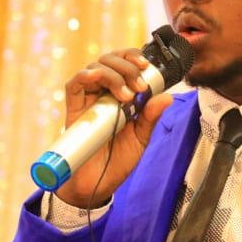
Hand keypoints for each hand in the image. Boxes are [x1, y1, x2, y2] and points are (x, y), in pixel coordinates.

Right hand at [54, 48, 173, 207]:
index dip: (134, 57)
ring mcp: (88, 99)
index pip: (125, 63)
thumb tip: (167, 98)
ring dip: (113, 74)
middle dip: (127, 66)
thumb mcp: (141, 138)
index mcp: (121, 94)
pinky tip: (95, 77)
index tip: (147, 66)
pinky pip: (73, 84)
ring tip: (126, 96)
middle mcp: (103, 93)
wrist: (98, 183)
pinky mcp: (74, 109)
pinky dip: (84, 75)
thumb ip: (151, 117)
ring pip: (95, 67)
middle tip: (139, 87)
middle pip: (110, 60)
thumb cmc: (118, 159)